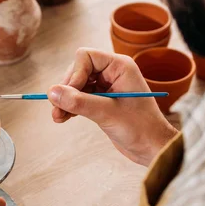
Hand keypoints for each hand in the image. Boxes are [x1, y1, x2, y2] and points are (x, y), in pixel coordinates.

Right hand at [48, 48, 177, 165]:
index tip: (69, 95)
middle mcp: (112, 72)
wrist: (152, 148)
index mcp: (120, 67)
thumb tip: (52, 92)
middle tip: (57, 108)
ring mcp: (107, 86)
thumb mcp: (107, 113)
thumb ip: (79, 101)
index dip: (74, 74)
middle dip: (66, 89)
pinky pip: (80, 97)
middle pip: (78, 70)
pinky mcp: (102, 100)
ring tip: (58, 117)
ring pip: (76, 85)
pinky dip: (70, 106)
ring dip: (65, 100)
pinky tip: (64, 117)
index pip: (86, 57)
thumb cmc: (140, 129)